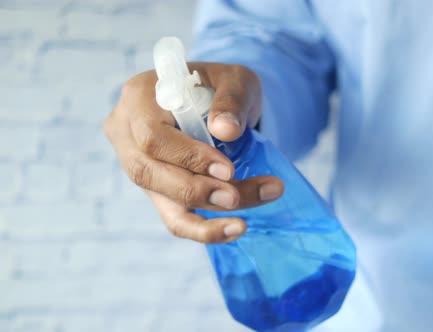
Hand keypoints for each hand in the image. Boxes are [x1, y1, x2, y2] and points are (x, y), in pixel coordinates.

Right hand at [104, 63, 283, 242]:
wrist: (219, 102)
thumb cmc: (222, 87)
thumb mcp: (234, 80)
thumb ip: (232, 100)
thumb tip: (226, 130)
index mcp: (139, 97)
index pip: (152, 137)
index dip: (188, 157)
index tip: (228, 169)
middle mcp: (127, 133)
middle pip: (150, 173)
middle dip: (196, 190)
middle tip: (236, 198)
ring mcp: (137, 165)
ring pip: (163, 200)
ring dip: (207, 214)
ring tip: (243, 223)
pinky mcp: (156, 189)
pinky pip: (173, 217)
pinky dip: (203, 229)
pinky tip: (234, 230)